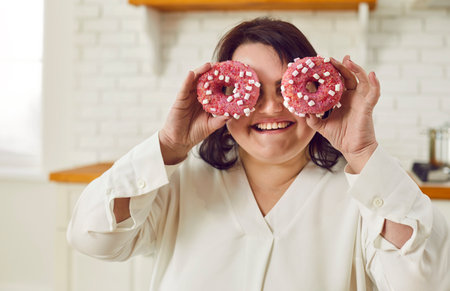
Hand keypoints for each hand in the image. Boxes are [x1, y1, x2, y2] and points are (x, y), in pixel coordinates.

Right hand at [159, 63, 229, 164]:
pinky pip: (184, 88)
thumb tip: (233, 115)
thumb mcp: (211, 126)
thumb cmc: (195, 133)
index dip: (220, 80)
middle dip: (211, 71)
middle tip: (221, 64)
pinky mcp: (180, 100)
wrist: (180, 141)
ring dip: (200, 71)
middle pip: (204, 80)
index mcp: (205, 101)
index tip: (229, 73)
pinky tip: (191, 74)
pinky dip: (187, 80)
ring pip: (194, 80)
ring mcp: (188, 96)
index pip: (213, 87)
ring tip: (208, 65)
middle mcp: (196, 96)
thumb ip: (220, 120)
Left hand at [305, 55, 379, 172]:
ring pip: (361, 79)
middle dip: (340, 66)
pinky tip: (372, 74)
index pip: (337, 81)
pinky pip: (374, 93)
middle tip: (330, 58)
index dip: (331, 72)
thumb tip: (302, 112)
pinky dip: (375, 83)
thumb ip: (312, 119)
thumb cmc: (341, 137)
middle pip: (348, 76)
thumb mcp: (322, 127)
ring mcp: (361, 100)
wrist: (353, 150)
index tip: (321, 63)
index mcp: (342, 99)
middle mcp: (352, 97)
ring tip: (348, 60)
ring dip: (356, 69)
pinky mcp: (368, 106)